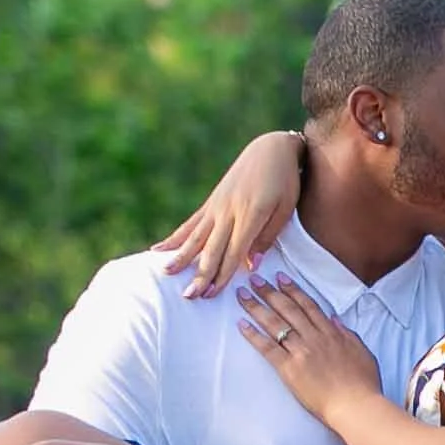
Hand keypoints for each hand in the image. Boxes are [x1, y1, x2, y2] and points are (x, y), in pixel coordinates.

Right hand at [153, 132, 303, 298]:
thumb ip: (267, 237)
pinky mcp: (211, 202)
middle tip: (188, 295)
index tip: (211, 294)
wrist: (271, 148)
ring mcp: (217, 206)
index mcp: (251, 215)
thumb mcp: (285, 209)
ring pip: (196, 236)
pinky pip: (191, 224)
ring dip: (181, 257)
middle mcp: (229, 211)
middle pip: (212, 248)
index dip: (222, 275)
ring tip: (166, 273)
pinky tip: (159, 249)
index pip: (234, 252)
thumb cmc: (285, 181)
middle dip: (199, 273)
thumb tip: (250, 266)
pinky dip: (175, 238)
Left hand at [235, 274, 381, 424]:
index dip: (293, 290)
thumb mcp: (362, 352)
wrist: (356, 405)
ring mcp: (301, 352)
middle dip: (269, 292)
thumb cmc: (363, 384)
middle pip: (288, 309)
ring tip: (243, 294)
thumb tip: (334, 320)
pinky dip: (254, 336)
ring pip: (275, 324)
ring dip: (257, 307)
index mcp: (331, 333)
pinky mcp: (289, 369)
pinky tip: (242, 324)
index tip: (280, 278)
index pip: (308, 305)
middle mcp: (314, 338)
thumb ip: (347, 334)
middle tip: (255, 279)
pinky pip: (268, 349)